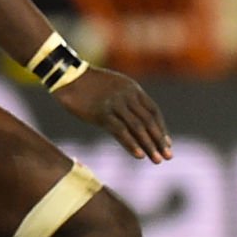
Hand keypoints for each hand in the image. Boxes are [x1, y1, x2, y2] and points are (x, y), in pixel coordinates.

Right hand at [53, 67, 173, 162]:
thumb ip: (127, 100)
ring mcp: (115, 104)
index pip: (153, 111)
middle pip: (149, 121)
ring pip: (137, 127)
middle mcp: (128, 96)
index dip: (161, 128)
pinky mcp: (101, 113)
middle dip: (159, 140)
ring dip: (149, 145)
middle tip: (168, 156)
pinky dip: (131, 144)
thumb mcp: (115, 87)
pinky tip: (139, 155)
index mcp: (133, 89)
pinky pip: (120, 131)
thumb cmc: (90, 84)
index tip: (167, 143)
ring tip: (157, 160)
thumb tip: (137, 119)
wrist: (68, 76)